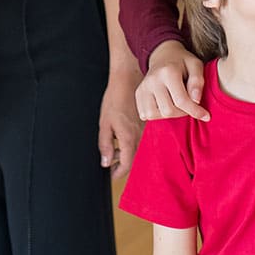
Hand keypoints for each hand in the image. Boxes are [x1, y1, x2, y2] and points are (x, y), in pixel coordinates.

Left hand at [98, 64, 142, 178]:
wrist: (129, 80)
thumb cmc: (115, 99)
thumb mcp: (104, 123)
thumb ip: (104, 144)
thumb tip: (105, 163)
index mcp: (129, 139)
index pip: (126, 166)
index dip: (117, 173)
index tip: (110, 174)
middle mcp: (142, 138)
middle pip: (135, 162)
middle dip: (123, 165)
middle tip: (112, 163)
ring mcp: (148, 132)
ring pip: (139, 152)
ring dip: (128, 155)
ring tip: (115, 150)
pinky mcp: (150, 126)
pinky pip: (143, 142)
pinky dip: (134, 145)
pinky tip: (123, 139)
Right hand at [136, 40, 209, 121]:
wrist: (163, 55)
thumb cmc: (182, 62)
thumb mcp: (195, 65)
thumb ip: (198, 81)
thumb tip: (196, 100)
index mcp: (168, 71)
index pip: (181, 100)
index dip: (195, 111)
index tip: (206, 116)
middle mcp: (152, 80)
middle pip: (168, 110)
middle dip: (182, 112)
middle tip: (189, 104)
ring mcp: (143, 87)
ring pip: (154, 115)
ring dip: (169, 114)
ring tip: (176, 104)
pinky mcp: (138, 94)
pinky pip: (145, 114)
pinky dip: (157, 114)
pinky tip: (165, 104)